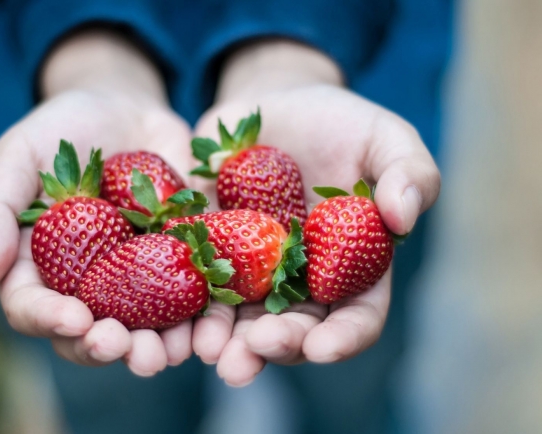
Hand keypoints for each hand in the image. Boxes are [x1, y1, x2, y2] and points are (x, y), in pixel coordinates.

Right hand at [0, 30, 195, 375]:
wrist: (125, 109)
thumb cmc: (60, 131)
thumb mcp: (17, 156)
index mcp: (37, 268)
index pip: (32, 308)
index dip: (50, 320)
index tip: (76, 319)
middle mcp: (84, 285)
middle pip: (88, 333)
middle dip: (107, 347)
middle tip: (128, 349)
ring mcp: (133, 279)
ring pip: (141, 330)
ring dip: (157, 349)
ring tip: (174, 353)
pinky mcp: (178, 264)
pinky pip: (191, 300)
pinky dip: (201, 319)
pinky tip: (211, 327)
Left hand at [190, 40, 440, 385]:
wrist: (276, 103)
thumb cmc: (341, 124)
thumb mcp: (385, 139)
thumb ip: (409, 174)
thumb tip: (403, 218)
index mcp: (351, 269)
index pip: (355, 317)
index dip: (342, 337)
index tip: (323, 347)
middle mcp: (299, 282)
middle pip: (292, 328)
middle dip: (275, 346)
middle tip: (254, 351)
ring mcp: (250, 270)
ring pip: (239, 319)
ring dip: (225, 341)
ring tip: (209, 351)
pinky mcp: (208, 248)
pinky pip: (196, 280)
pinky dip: (185, 301)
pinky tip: (173, 315)